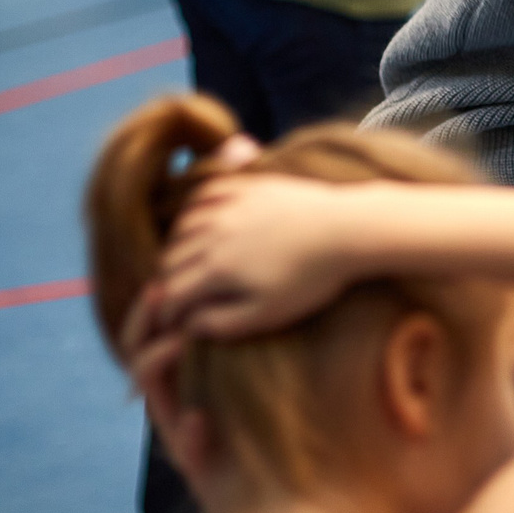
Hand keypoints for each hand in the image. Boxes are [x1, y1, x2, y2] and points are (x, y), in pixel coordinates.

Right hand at [130, 173, 371, 351]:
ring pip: (182, 226)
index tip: (171, 323)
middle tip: (174, 296)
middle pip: (171, 259)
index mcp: (216, 268)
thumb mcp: (267, 313)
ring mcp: (230, 205)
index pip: (171, 293)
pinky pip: (206, 193)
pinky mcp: (248, 186)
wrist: (347, 230)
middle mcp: (214, 232)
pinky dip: (193, 209)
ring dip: (176, 247)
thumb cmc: (310, 279)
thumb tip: (187, 326)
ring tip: (184, 264)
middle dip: (167, 281)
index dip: (165, 312)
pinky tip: (198, 221)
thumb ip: (221, 323)